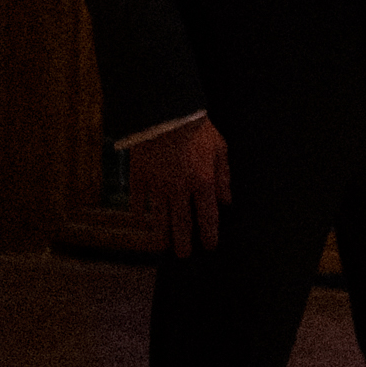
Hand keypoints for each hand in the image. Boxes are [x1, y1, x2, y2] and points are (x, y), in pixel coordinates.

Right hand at [131, 117, 231, 258]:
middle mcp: (180, 189)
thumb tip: (227, 199)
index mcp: (202, 182)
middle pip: (181, 224)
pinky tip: (140, 218)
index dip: (209, 234)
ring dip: (162, 234)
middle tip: (184, 254)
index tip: (210, 245)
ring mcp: (157, 185)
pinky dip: (139, 211)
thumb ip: (223, 176)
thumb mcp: (219, 149)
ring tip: (162, 246)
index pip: (207, 217)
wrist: (167, 111)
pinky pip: (138, 200)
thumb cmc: (197, 128)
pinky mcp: (139, 177)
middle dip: (183, 242)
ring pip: (159, 218)